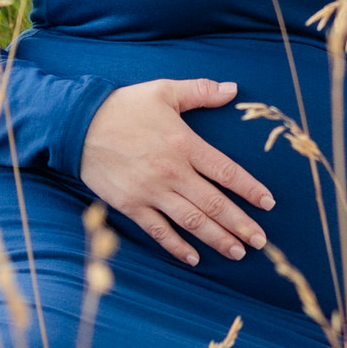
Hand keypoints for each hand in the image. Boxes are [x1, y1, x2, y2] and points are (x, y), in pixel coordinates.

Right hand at [79, 79, 276, 264]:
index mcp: (184, 144)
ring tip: (238, 252)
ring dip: (217, 239)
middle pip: (214, 203)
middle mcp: (172, 171)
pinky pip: (159, 231)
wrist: (78, 124)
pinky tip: (194, 258)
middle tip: (261, 241)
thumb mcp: (164, 91)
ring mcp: (151, 191)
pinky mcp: (131, 205)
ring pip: (192, 221)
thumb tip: (234, 89)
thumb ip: (201, 91)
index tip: (268, 203)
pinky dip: (177, 247)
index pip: (226, 172)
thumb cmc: (124, 106)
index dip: (250, 189)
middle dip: (241, 224)